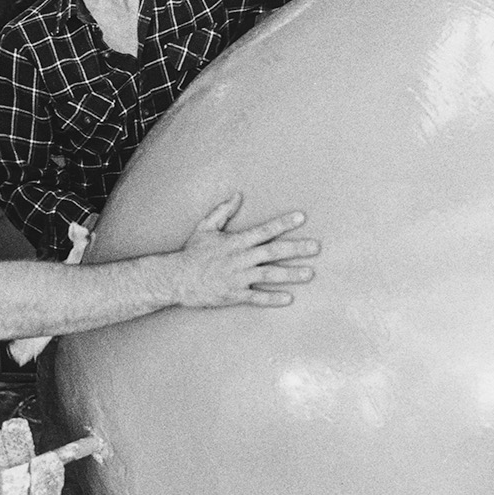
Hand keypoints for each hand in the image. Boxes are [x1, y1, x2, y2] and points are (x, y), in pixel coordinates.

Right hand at [170, 193, 319, 307]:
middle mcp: (240, 259)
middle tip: (316, 247)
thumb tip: (238, 195)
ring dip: (291, 274)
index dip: (283, 223)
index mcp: (236, 242)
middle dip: (296, 249)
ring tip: (310, 274)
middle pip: (273, 252)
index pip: (265, 230)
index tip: (301, 217)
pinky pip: (256, 297)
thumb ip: (223, 211)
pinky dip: (272, 298)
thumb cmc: (192, 253)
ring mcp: (238, 278)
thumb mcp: (205, 227)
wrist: (176, 278)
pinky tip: (289, 298)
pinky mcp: (234, 295)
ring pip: (269, 275)